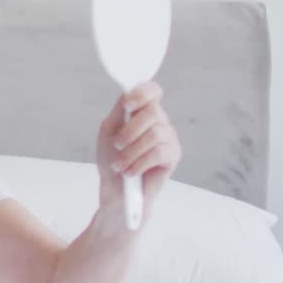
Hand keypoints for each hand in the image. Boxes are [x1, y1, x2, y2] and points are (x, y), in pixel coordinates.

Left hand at [97, 81, 182, 221]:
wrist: (117, 191)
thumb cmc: (112, 159)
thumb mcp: (109, 132)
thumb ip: (119, 111)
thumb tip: (127, 92)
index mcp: (142, 112)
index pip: (152, 91)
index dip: (142, 93)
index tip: (127, 105)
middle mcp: (159, 121)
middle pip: (152, 112)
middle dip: (129, 131)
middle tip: (116, 146)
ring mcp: (169, 137)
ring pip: (154, 134)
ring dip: (131, 152)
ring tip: (120, 165)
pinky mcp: (173, 155)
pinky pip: (159, 152)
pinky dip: (139, 163)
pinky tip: (131, 172)